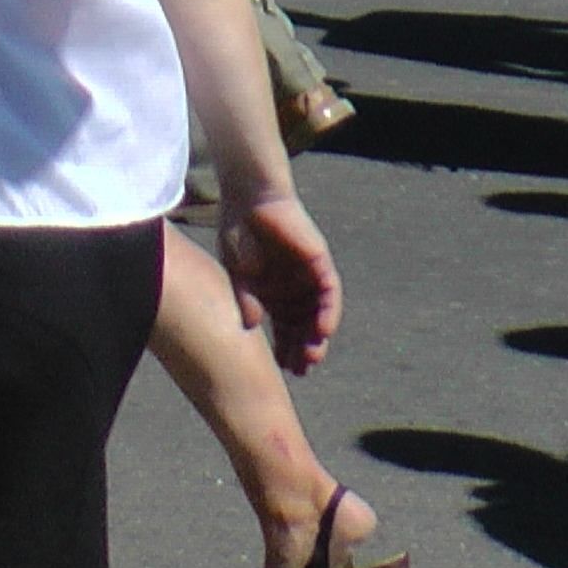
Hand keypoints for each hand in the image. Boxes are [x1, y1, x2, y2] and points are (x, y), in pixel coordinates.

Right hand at [218, 191, 341, 375]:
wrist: (249, 197)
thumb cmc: (238, 230)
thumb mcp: (237, 272)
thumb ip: (246, 298)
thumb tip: (252, 327)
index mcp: (273, 292)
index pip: (285, 327)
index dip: (285, 348)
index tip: (284, 370)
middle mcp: (294, 286)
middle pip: (304, 325)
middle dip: (303, 348)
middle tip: (301, 370)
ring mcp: (308, 275)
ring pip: (318, 313)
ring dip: (317, 335)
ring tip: (312, 357)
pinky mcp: (319, 261)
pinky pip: (330, 292)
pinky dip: (328, 312)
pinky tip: (322, 330)